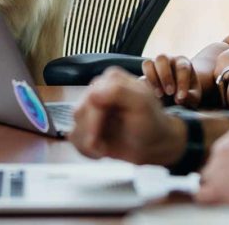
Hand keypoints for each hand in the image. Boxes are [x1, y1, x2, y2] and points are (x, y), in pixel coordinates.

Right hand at [69, 67, 186, 165]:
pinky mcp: (87, 125)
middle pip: (79, 112)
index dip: (93, 120)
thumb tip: (93, 93)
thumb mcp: (141, 104)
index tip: (98, 138)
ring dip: (88, 144)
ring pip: (74, 126)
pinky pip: (74, 138)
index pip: (91, 97)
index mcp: (111, 79)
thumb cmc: (151, 123)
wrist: (154, 145)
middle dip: (91, 134)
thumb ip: (119, 92)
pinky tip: (101, 150)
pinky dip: (86, 149)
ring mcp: (91, 108)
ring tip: (105, 148)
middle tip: (103, 147)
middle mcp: (98, 90)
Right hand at [141, 54, 201, 107]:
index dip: (182, 82)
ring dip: (152, 79)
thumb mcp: (194, 97)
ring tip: (159, 95)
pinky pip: (140, 76)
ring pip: (148, 63)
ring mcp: (155, 66)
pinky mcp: (146, 76)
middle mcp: (168, 60)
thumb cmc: (188, 94)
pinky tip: (151, 96)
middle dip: (165, 76)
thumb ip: (190, 97)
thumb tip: (179, 99)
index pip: (182, 67)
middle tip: (169, 93)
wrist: (179, 93)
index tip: (181, 97)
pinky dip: (145, 86)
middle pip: (162, 59)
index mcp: (183, 63)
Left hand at [197, 127, 228, 208]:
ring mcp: (217, 167)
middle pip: (211, 165)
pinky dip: (209, 200)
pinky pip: (201, 195)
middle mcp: (221, 147)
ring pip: (206, 179)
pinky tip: (224, 203)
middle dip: (222, 177)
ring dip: (217, 188)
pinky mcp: (217, 188)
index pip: (221, 152)